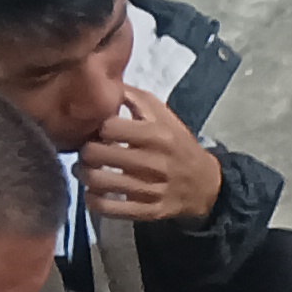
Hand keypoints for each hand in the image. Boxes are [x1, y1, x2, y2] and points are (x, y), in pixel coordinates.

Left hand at [76, 86, 220, 222]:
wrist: (206, 185)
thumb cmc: (178, 145)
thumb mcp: (165, 116)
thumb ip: (135, 98)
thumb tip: (103, 80)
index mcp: (158, 136)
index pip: (108, 127)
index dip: (98, 128)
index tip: (101, 132)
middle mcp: (155, 163)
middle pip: (96, 154)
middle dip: (86, 152)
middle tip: (88, 152)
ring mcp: (151, 190)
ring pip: (97, 182)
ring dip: (85, 175)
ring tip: (86, 171)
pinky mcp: (148, 211)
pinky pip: (107, 208)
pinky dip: (93, 200)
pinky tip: (95, 193)